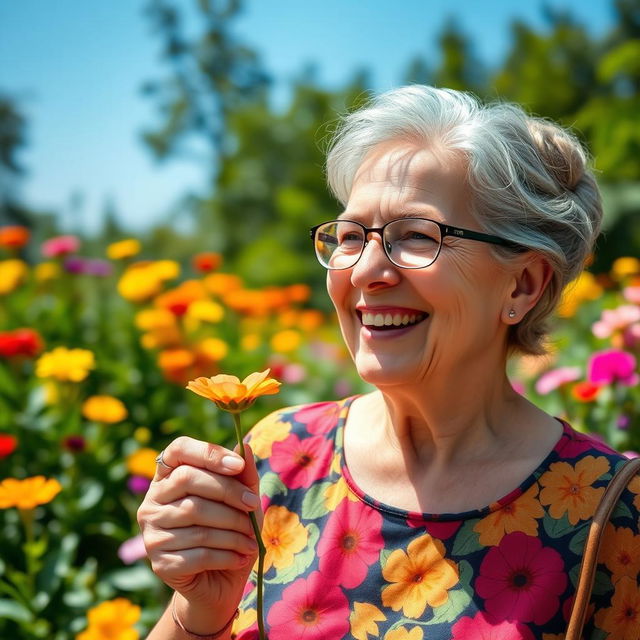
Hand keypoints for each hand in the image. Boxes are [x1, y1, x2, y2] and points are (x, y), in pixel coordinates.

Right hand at [137, 436, 262, 623]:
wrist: (219, 584)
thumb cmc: (231, 532)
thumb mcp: (243, 500)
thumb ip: (243, 475)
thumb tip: (243, 445)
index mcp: (169, 478)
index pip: (178, 450)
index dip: (207, 452)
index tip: (238, 465)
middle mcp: (152, 502)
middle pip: (187, 479)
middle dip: (228, 491)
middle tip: (254, 504)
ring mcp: (151, 533)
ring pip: (195, 516)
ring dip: (233, 527)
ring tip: (252, 539)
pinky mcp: (160, 563)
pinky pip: (198, 551)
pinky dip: (227, 554)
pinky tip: (240, 557)